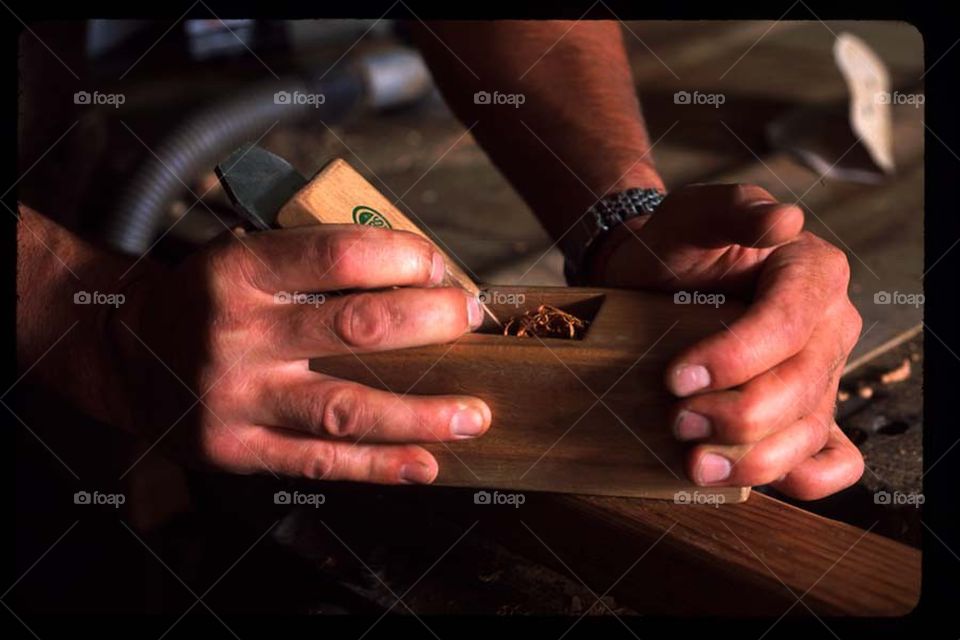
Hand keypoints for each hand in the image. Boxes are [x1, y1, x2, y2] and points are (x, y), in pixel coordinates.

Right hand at [110, 225, 489, 483]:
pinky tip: (424, 464)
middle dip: (432, 323)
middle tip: (471, 321)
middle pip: (358, 327)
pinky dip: (379, 465)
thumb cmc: (208, 298)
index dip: (406, 258)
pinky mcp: (236, 448)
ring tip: (475, 416)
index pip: (341, 256)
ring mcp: (236, 397)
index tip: (441, 268)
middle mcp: (238, 332)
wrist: (126, 351)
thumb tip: (420, 278)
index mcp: (241, 269)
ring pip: (347, 409)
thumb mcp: (244, 255)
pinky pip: (320, 462)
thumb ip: (316, 262)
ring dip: (421, 414)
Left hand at [590, 184, 864, 499]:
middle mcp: (828, 328)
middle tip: (678, 422)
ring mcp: (821, 376)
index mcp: (813, 274)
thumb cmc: (674, 246)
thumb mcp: (692, 214)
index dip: (735, 358)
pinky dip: (802, 478)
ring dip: (756, 459)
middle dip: (738, 414)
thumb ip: (733, 211)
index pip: (787, 325)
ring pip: (811, 432)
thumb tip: (782, 219)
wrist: (653, 279)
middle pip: (801, 386)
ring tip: (696, 464)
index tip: (675, 378)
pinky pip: (831, 459)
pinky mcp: (804, 413)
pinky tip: (751, 479)